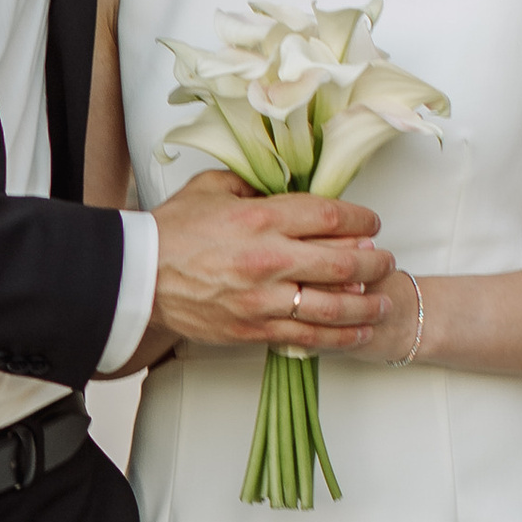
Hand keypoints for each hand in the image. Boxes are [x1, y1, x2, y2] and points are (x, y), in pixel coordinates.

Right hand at [133, 171, 391, 359]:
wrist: (136, 277)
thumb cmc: (171, 231)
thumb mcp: (212, 187)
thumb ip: (254, 185)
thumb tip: (283, 185)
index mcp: (261, 219)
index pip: (331, 217)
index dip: (363, 220)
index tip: (372, 224)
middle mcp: (269, 259)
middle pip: (344, 262)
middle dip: (375, 262)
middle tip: (385, 260)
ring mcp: (263, 299)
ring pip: (334, 305)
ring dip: (368, 304)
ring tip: (383, 301)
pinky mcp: (253, 329)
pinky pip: (307, 336)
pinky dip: (340, 336)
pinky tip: (358, 332)